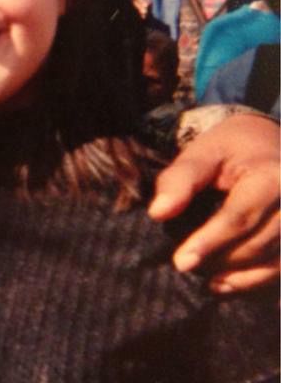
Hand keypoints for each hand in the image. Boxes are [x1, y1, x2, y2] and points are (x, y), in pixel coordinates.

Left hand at [148, 113, 278, 292]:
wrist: (269, 143)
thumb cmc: (231, 147)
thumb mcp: (203, 152)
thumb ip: (180, 179)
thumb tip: (158, 212)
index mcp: (271, 178)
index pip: (239, 217)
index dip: (209, 241)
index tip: (181, 261)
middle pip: (256, 245)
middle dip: (219, 260)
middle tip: (184, 264)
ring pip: (271, 265)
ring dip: (235, 276)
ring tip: (202, 275)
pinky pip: (280, 271)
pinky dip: (252, 282)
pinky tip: (223, 284)